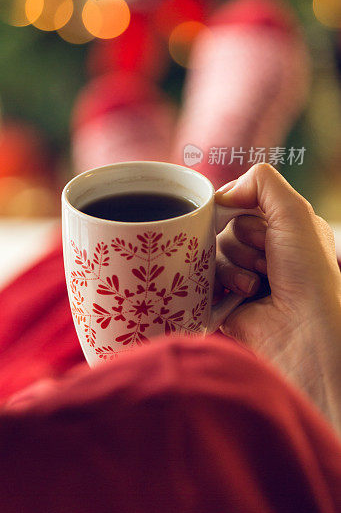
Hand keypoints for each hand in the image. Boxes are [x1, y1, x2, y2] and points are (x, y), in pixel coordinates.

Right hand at [214, 163, 340, 434]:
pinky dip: (222, 282)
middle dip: (244, 239)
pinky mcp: (225, 299)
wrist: (303, 332)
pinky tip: (244, 295)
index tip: (255, 220)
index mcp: (287, 228)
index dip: (244, 207)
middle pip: (226, 225)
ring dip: (235, 263)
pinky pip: (204, 276)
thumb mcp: (294, 211)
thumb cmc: (308, 274)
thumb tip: (222, 193)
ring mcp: (245, 276)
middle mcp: (268, 251)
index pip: (245, 202)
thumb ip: (261, 181)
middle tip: (266, 258)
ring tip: (257, 283)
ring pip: (214, 250)